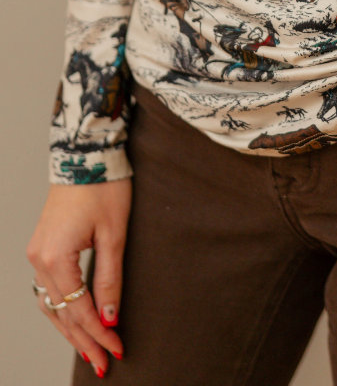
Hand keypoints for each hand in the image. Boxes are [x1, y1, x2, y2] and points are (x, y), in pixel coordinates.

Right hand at [27, 179, 130, 376]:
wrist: (86, 153)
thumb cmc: (104, 186)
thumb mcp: (114, 235)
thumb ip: (110, 278)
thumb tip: (110, 317)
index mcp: (55, 258)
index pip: (78, 310)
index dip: (99, 333)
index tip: (118, 350)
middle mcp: (39, 259)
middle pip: (61, 313)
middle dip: (84, 339)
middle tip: (105, 363)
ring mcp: (37, 253)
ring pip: (51, 305)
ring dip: (71, 329)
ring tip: (92, 351)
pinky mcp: (43, 246)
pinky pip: (49, 289)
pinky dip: (63, 308)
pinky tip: (76, 321)